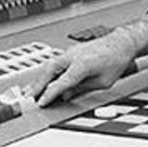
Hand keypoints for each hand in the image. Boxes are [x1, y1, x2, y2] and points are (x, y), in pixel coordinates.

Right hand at [33, 17, 147, 106]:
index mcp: (83, 64)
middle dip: (37, 86)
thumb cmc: (115, 61)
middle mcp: (73, 56)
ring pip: (49, 66)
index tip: (41, 103)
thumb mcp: (103, 82)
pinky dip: (46, 73)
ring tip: (29, 92)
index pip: (62, 82)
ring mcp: (70, 52)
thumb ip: (82, 89)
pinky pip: (54, 63)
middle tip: (27, 99)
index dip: (49, 94)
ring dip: (39, 79)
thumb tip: (66, 95)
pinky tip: (42, 82)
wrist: (120, 43)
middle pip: (49, 71)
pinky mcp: (70, 52)